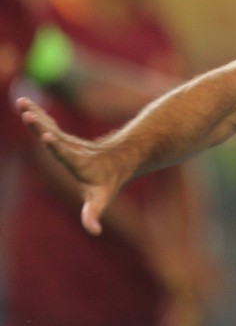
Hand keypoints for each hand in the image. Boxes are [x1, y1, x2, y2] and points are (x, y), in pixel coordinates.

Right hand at [15, 96, 128, 234]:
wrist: (119, 159)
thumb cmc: (106, 183)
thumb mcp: (100, 200)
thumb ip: (93, 214)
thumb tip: (95, 231)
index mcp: (79, 163)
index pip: (66, 154)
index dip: (56, 146)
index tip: (48, 136)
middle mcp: (72, 149)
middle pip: (54, 136)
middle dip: (40, 126)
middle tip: (27, 114)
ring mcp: (67, 141)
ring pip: (49, 126)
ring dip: (35, 114)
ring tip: (21, 101)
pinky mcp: (62, 137)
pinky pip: (47, 124)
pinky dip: (36, 114)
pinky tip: (24, 104)